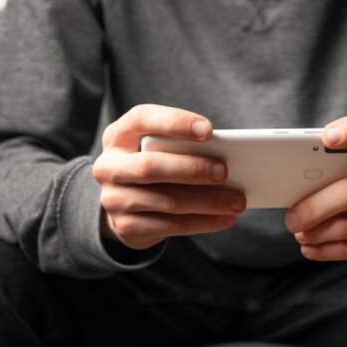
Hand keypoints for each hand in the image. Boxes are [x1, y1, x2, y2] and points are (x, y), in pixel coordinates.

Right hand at [92, 104, 245, 249]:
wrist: (124, 205)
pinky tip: (226, 219)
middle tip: (226, 172)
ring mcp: (114, 199)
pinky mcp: (125, 227)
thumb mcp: (159, 149)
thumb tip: (228, 158)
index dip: (175, 123)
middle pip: (151, 166)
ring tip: (237, 201)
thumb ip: (182, 147)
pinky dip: (203, 222)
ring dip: (207, 202)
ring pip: (166, 201)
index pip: (142, 119)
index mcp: (119, 135)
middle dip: (193, 169)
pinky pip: (170, 226)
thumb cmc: (156, 165)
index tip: (209, 130)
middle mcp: (109, 166)